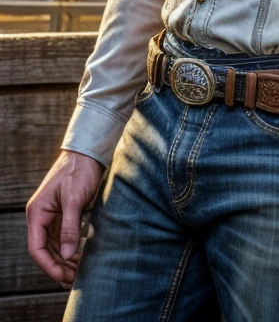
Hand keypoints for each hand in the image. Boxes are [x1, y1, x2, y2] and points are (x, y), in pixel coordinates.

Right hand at [27, 150, 104, 287]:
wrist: (88, 152)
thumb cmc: (79, 170)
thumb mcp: (75, 199)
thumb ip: (70, 227)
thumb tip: (67, 255)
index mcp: (37, 213)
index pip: (36, 248)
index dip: (48, 265)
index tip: (63, 277)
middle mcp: (41, 216)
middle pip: (45, 250)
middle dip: (58, 266)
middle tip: (74, 279)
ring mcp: (52, 216)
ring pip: (55, 246)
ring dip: (65, 260)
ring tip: (79, 271)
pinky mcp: (64, 214)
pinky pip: (64, 237)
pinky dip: (71, 249)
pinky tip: (81, 256)